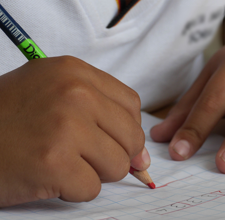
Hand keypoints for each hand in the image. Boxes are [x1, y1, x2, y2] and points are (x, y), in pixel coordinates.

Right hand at [0, 56, 148, 206]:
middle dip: (113, 155)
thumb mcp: (55, 96)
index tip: (112, 141)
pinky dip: (73, 190)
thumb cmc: (11, 119)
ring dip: (94, 173)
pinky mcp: (54, 163)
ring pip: (118, 165)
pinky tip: (49, 176)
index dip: (126, 129)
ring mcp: (65, 127)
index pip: (131, 105)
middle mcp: (74, 93)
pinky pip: (92, 188)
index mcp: (75, 72)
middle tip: (82, 155)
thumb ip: (103, 116)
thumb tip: (143, 157)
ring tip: (63, 163)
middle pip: (132, 137)